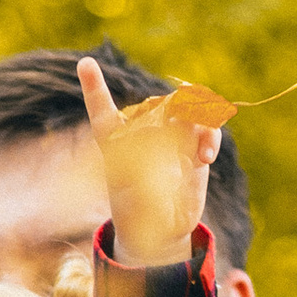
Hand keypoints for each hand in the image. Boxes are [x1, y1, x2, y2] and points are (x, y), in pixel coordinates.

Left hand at [77, 55, 220, 269]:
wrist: (158, 232)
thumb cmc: (136, 215)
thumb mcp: (132, 199)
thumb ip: (145, 171)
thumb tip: (173, 144)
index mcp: (116, 141)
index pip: (102, 110)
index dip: (94, 87)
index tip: (86, 65)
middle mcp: (144, 132)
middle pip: (158, 102)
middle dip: (172, 109)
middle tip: (176, 127)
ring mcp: (172, 137)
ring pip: (188, 107)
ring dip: (196, 115)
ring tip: (197, 142)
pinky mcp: (194, 146)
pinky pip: (208, 128)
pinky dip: (210, 136)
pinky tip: (205, 158)